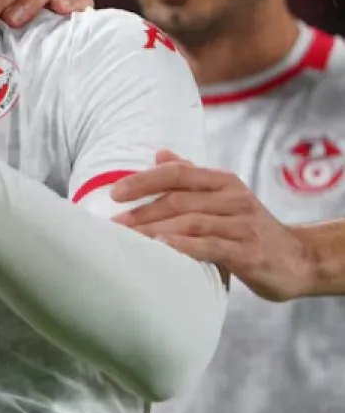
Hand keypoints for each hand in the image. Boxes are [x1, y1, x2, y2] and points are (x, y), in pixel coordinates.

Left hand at [112, 151, 309, 300]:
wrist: (300, 260)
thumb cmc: (250, 229)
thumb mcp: (225, 198)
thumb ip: (192, 177)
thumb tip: (159, 153)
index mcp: (224, 183)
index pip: (178, 174)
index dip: (143, 181)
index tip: (113, 193)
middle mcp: (234, 199)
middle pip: (179, 199)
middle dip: (142, 211)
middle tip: (112, 225)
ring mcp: (242, 225)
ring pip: (191, 221)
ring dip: (155, 229)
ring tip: (128, 240)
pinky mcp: (249, 253)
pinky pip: (211, 246)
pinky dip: (184, 246)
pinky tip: (162, 248)